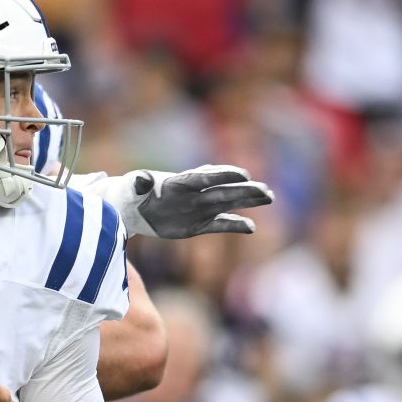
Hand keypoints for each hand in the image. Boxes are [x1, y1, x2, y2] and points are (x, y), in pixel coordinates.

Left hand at [105, 165, 273, 238]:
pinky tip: (251, 227)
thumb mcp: (133, 187)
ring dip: (247, 201)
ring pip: (227, 204)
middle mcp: (195, 194)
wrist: (135, 209)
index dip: (222, 175)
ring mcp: (199, 209)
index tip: (242, 174)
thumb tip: (142, 179)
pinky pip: (220, 225)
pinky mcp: (199, 225)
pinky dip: (235, 226)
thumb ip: (139, 183)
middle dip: (243, 190)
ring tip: (268, 197)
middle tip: (264, 190)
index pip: (204, 177)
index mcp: (180, 182)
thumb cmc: (134, 192)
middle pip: (222, 190)